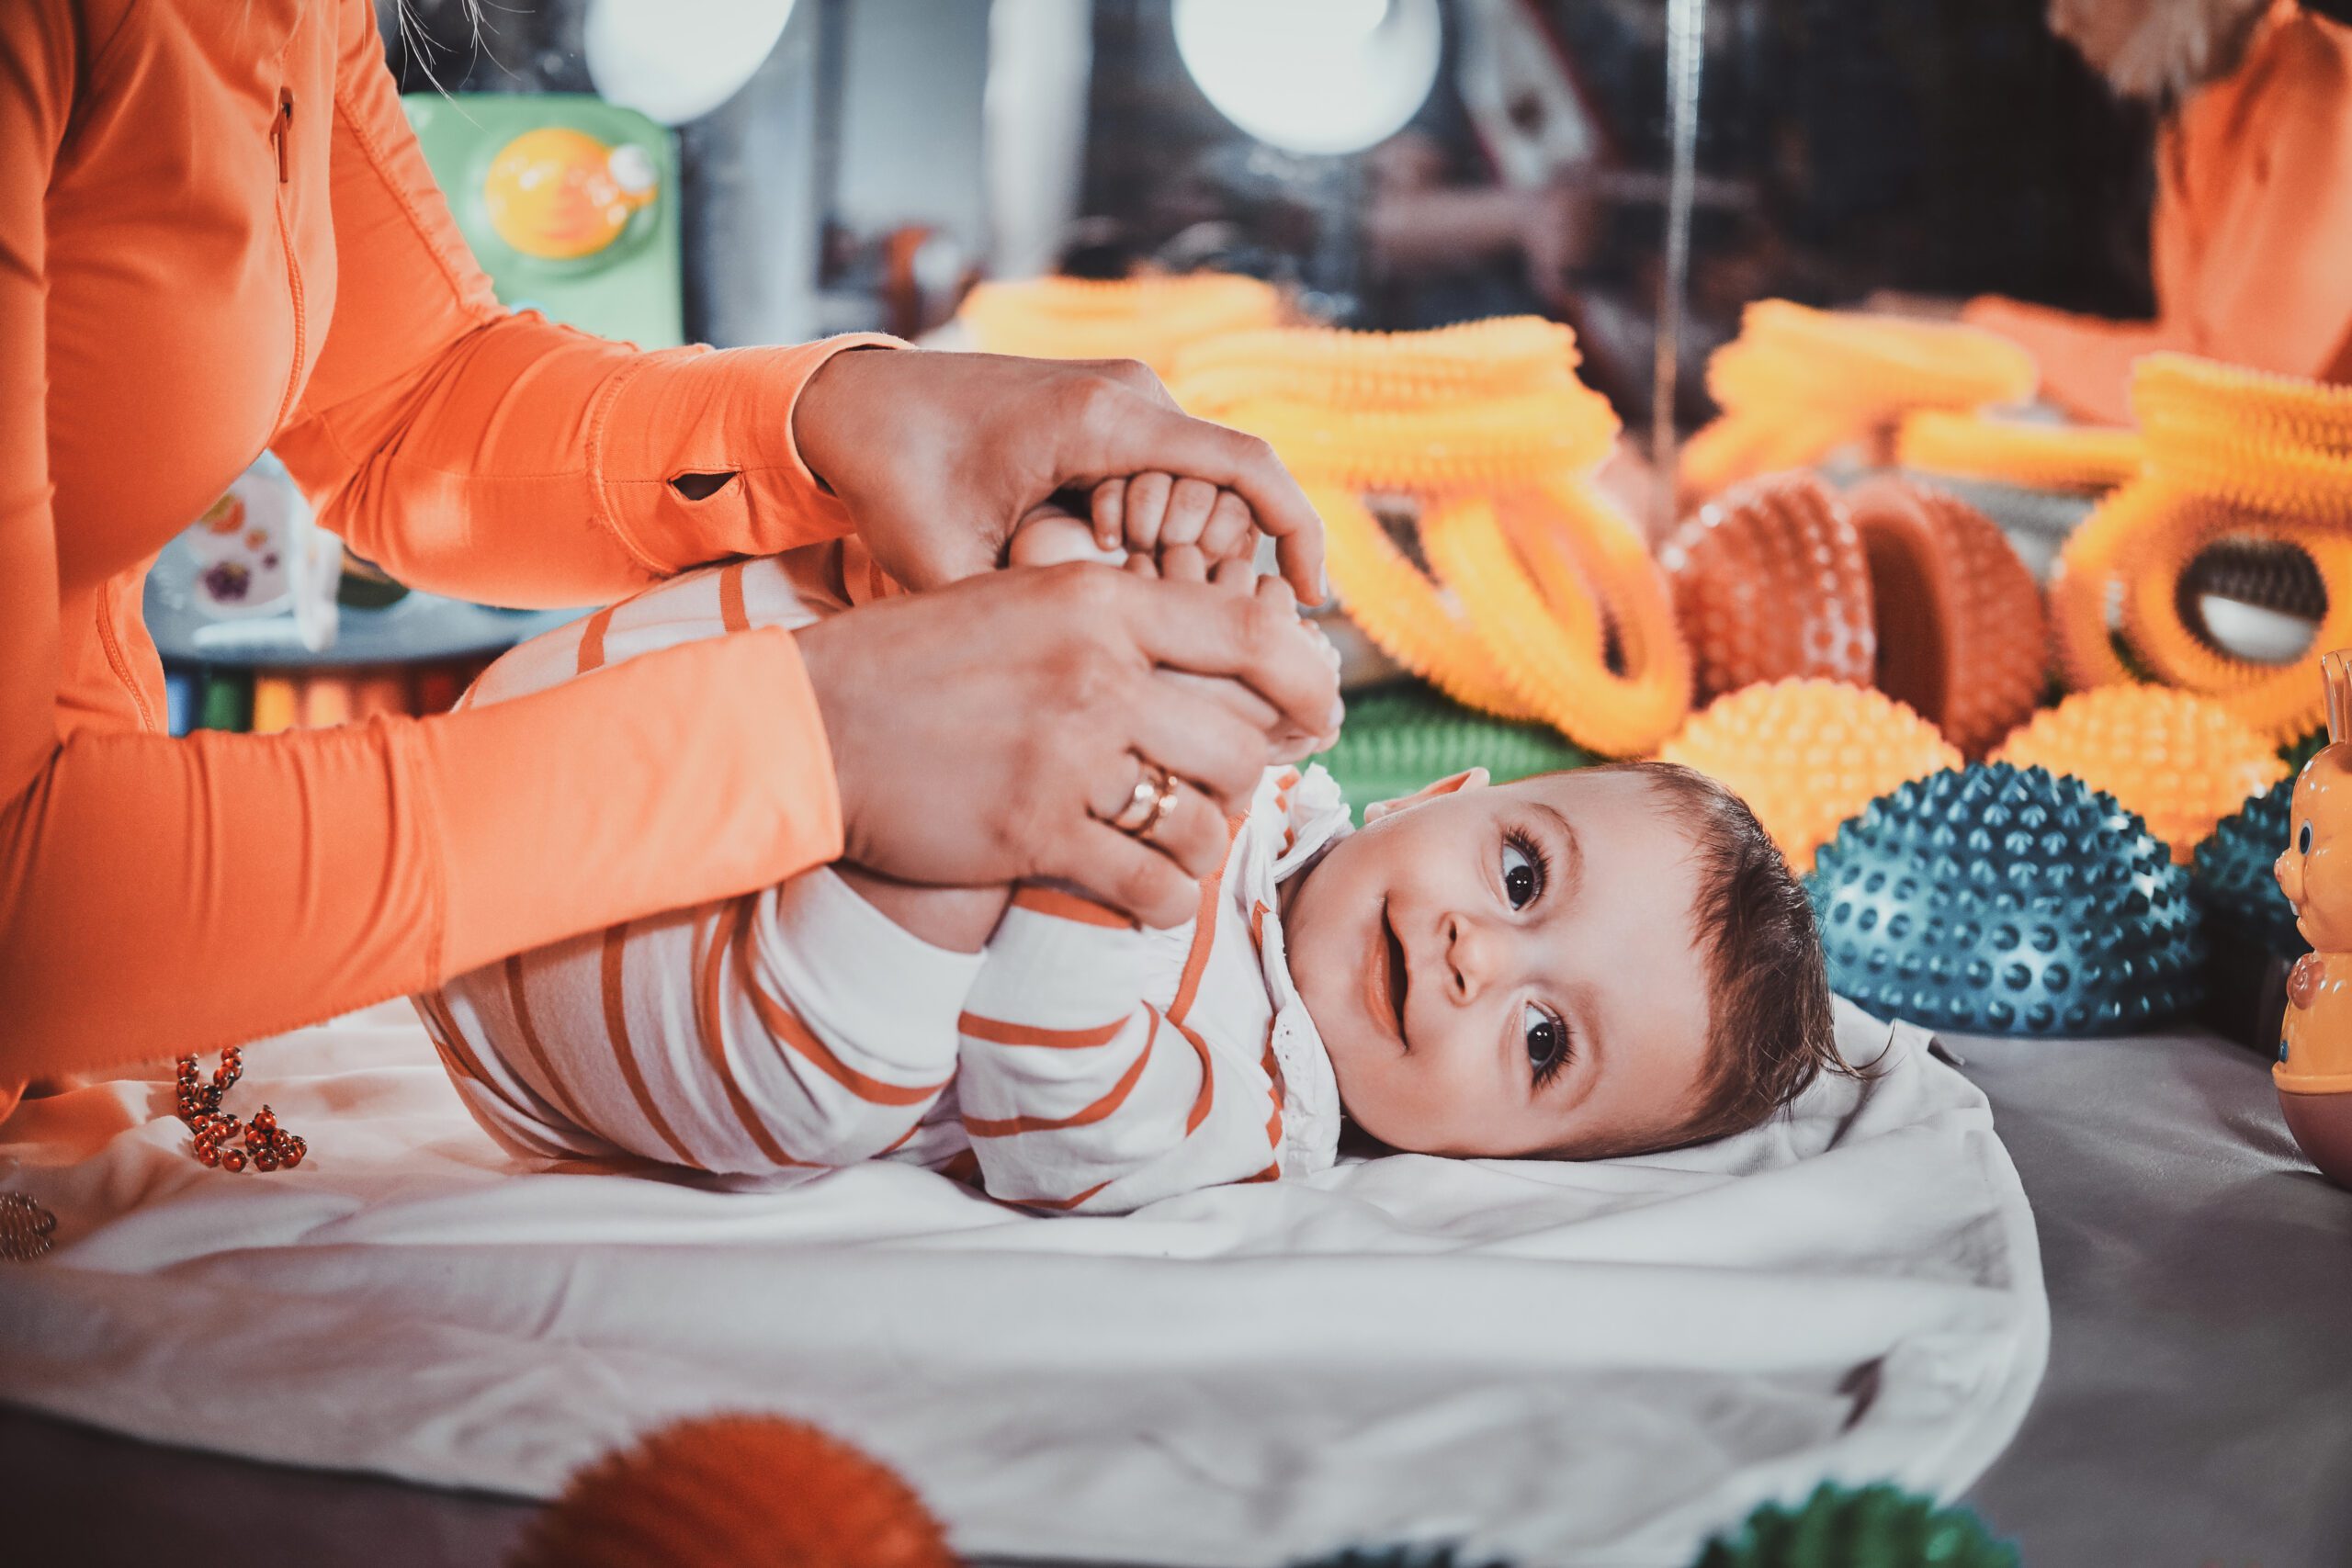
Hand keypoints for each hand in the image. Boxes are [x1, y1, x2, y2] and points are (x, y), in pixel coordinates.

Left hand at [793, 349, 1325, 602]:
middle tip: (1144, 601)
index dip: (1299, 533)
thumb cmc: (894, 477)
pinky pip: (1173, 471)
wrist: (854, 403)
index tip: (1312, 602)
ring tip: (1117, 582)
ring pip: (1206, 484)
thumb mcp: (945, 561)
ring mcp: (1123, 397)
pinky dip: (1165, 525)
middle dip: (1210, 558)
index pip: (1248, 465)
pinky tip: (1128, 568)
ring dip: (1184, 545)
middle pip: (1231, 488)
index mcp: (1102, 417)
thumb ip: (1023, 615)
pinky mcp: (1109, 413)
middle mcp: (1130, 393)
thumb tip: (1099, 684)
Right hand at [793, 564, 1341, 925]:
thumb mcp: (1024, 598)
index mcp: (1100, 600)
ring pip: (1205, 821)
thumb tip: (1224, 643)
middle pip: (1241, 743)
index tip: (1320, 712)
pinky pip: (1153, 886)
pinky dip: (1165, 900)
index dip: (1306, 683)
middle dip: (1243, 779)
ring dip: (1200, 844)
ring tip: (1171, 842)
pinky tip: (1149, 894)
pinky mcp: (1036, 835)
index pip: (1253, 637)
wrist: (814, 724)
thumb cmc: (920, 662)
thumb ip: (1117, 617)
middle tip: (1222, 791)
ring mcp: (1069, 758)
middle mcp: (1098, 673)